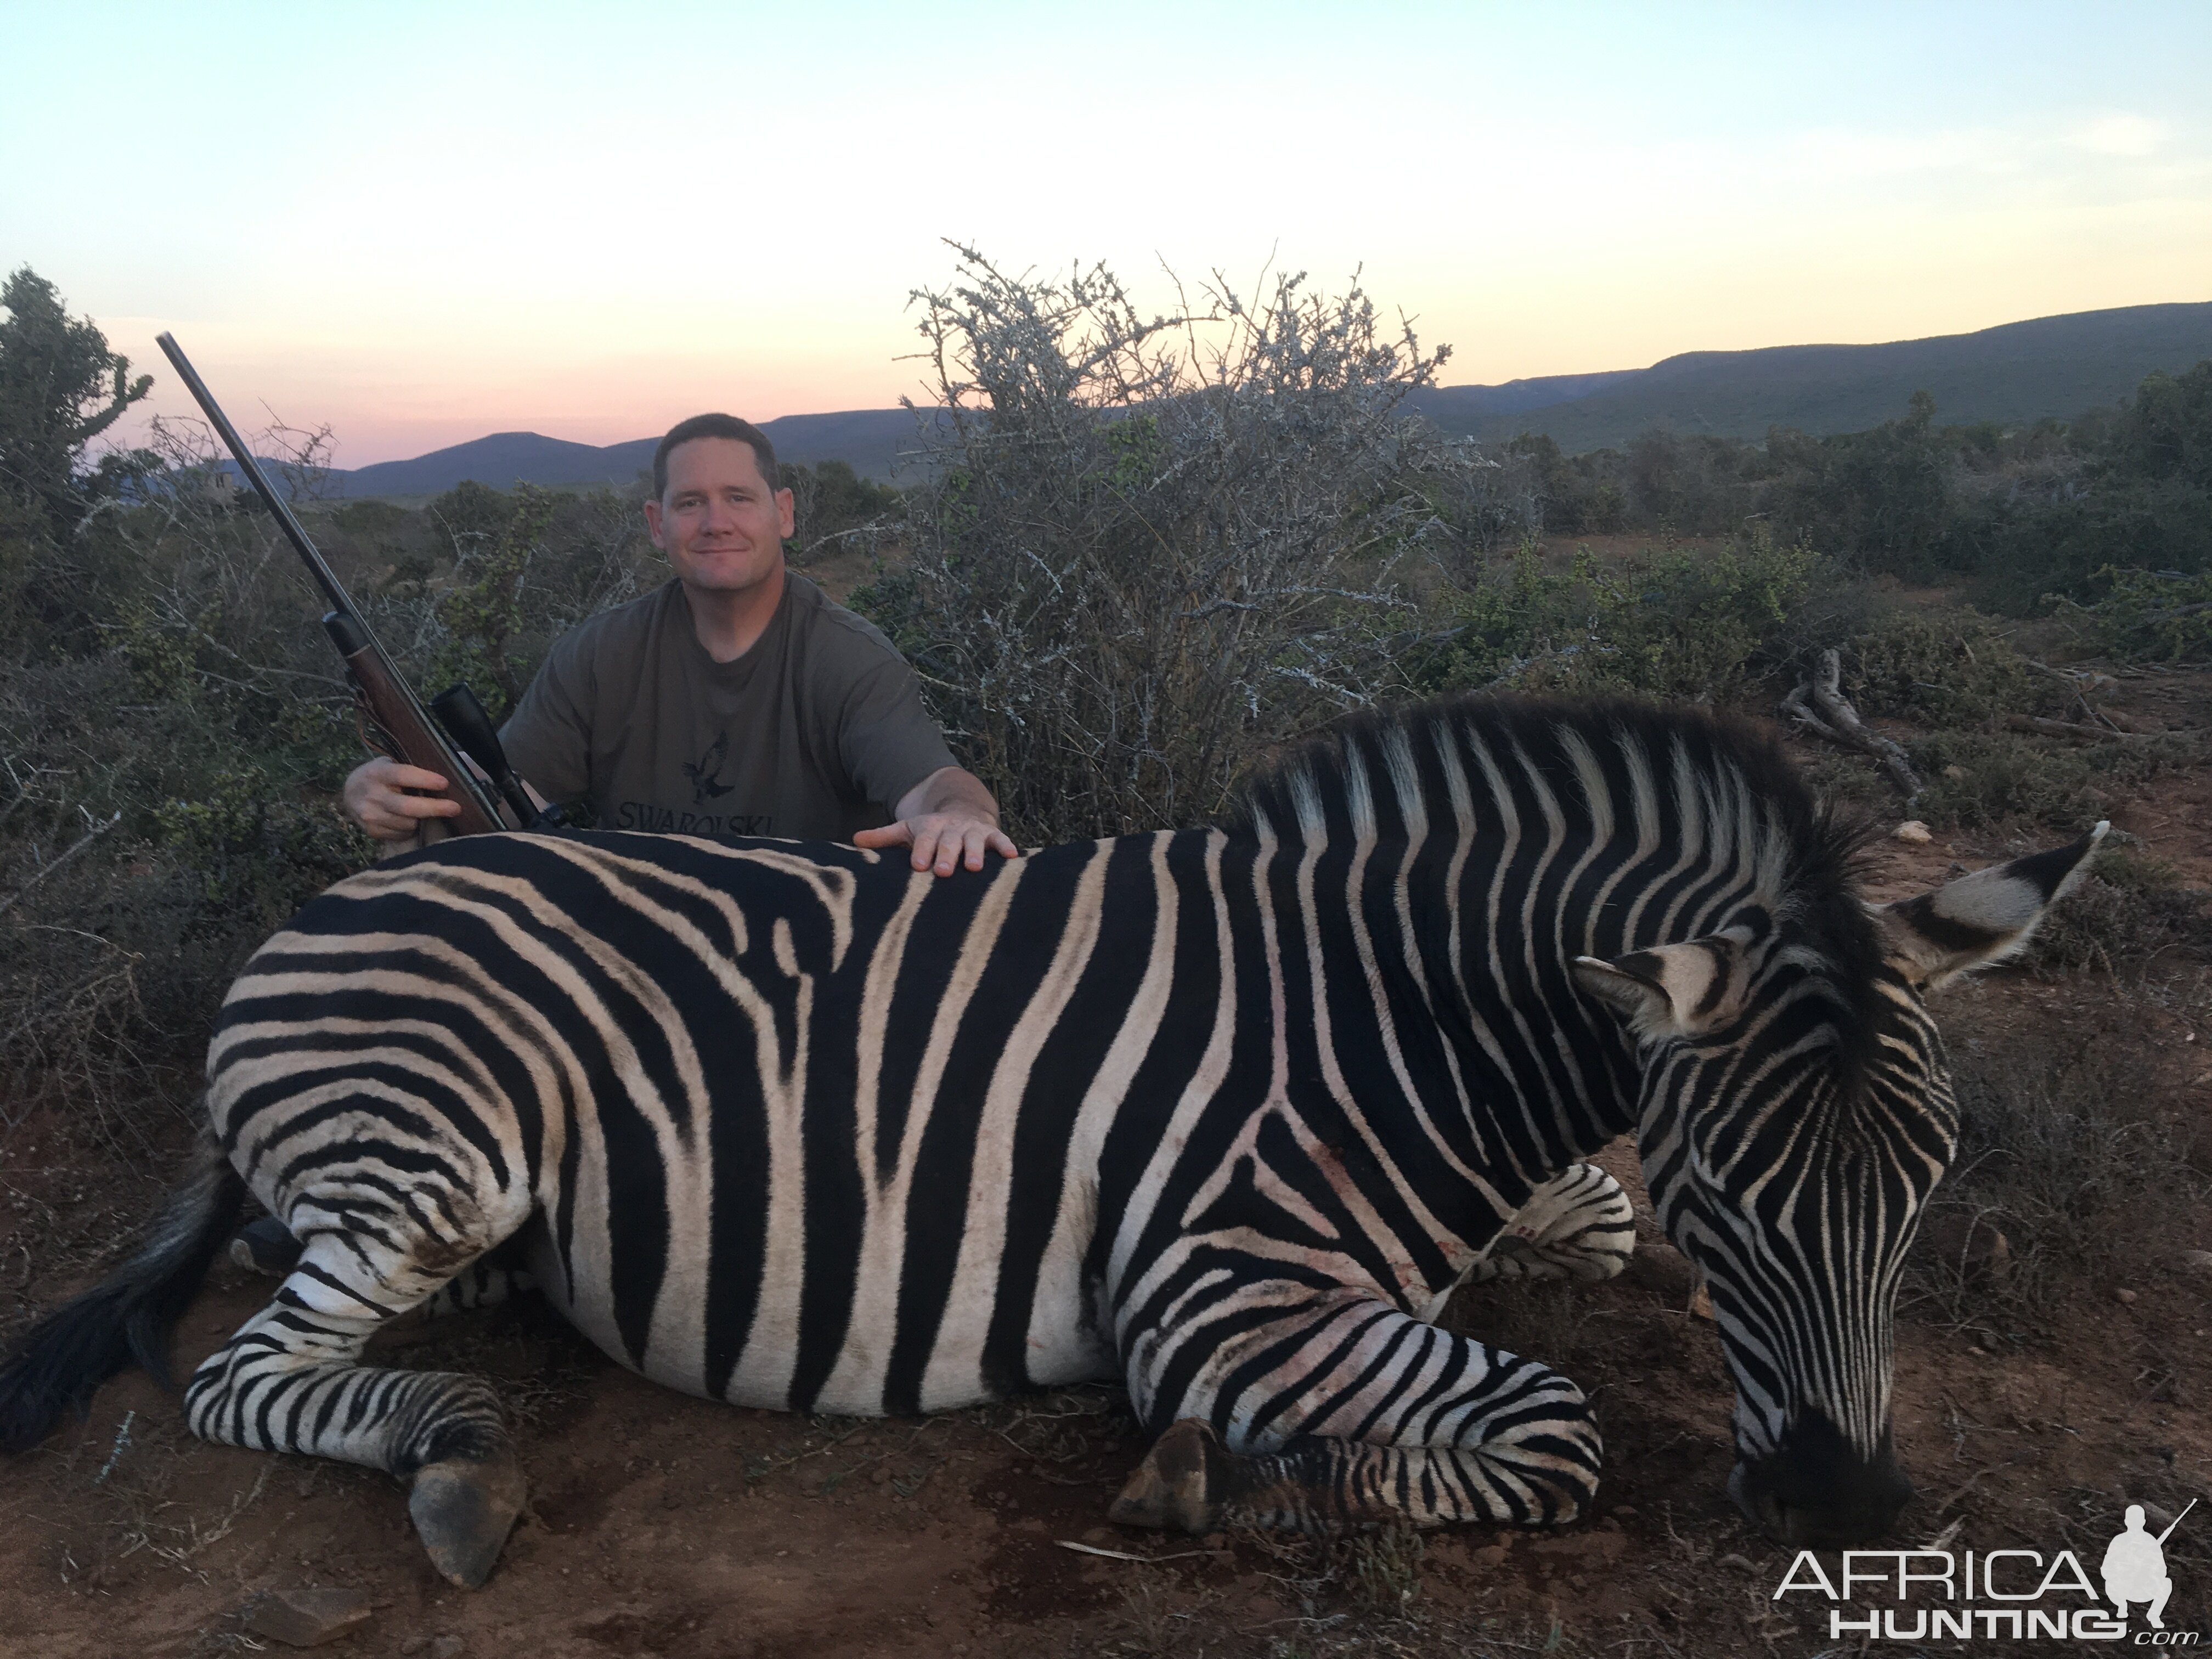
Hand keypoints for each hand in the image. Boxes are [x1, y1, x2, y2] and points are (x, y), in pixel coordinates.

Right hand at [343, 756, 462, 841]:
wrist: (348, 793)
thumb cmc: (378, 776)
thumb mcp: (387, 765)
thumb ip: (408, 770)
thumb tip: (443, 780)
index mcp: (378, 773)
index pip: (403, 775)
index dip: (424, 780)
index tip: (444, 783)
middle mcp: (372, 795)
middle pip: (408, 807)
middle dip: (435, 808)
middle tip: (455, 808)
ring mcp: (370, 815)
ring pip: (408, 823)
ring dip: (422, 819)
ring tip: (423, 811)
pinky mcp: (371, 830)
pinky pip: (401, 834)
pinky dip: (409, 829)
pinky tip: (406, 820)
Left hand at [853, 811, 1017, 875]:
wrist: (962, 808)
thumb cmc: (931, 830)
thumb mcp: (906, 829)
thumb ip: (883, 837)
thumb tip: (855, 840)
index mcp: (930, 829)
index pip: (924, 841)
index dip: (922, 851)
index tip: (918, 865)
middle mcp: (952, 829)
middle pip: (949, 842)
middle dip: (947, 855)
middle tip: (943, 871)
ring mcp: (972, 831)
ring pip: (974, 841)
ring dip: (975, 853)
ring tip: (975, 867)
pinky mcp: (991, 834)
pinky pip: (1000, 840)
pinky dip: (1006, 847)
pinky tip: (1012, 857)